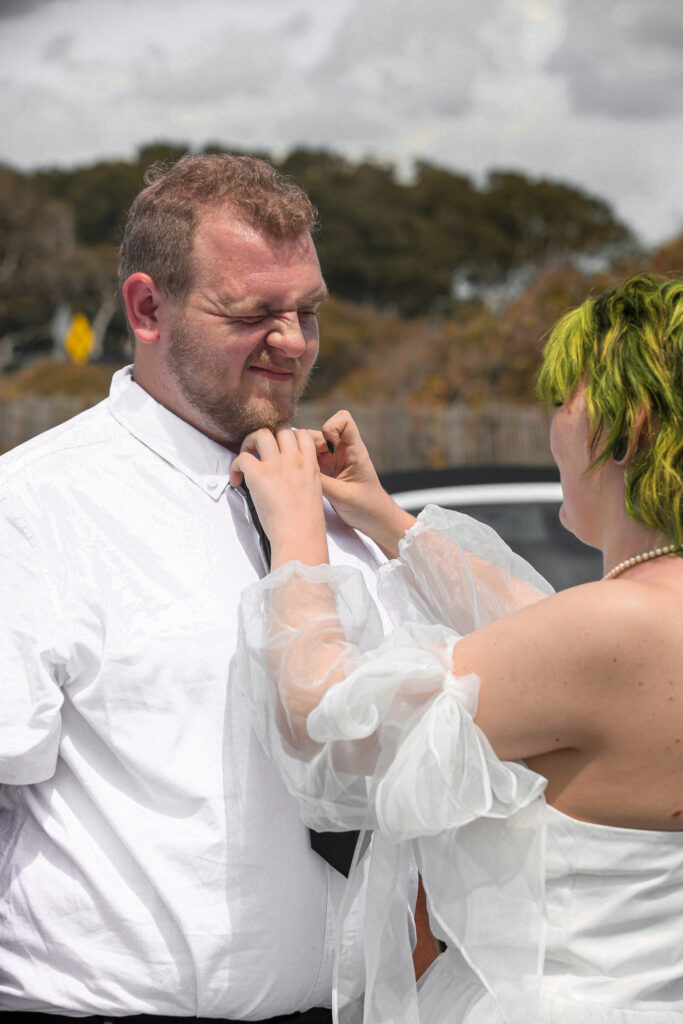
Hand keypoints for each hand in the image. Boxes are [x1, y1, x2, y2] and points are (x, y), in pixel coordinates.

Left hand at [230, 427, 328, 568]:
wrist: (300, 535)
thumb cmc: (306, 523)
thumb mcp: (313, 493)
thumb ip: (302, 479)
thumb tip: (287, 480)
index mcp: (310, 464)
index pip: (302, 434)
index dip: (289, 437)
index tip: (280, 448)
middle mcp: (294, 460)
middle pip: (281, 430)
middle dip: (269, 437)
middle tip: (259, 451)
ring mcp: (276, 465)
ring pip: (260, 434)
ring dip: (250, 443)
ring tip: (246, 458)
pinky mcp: (259, 474)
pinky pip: (242, 458)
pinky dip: (235, 466)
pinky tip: (237, 480)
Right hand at [304, 410, 415, 556]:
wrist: (374, 521)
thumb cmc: (367, 507)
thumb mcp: (343, 496)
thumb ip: (321, 483)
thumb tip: (295, 472)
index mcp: (354, 450)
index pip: (343, 420)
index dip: (331, 427)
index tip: (328, 448)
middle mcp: (341, 451)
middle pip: (316, 433)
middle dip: (305, 445)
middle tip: (301, 465)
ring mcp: (331, 460)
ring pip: (307, 446)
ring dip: (299, 457)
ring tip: (295, 473)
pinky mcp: (323, 471)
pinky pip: (306, 461)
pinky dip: (298, 467)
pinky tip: (296, 479)